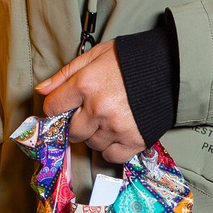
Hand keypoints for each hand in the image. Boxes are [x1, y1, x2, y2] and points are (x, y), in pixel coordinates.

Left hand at [37, 41, 145, 164]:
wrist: (170, 67)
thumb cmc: (131, 60)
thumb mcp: (94, 56)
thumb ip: (65, 74)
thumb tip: (42, 90)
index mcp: (86, 85)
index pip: (53, 108)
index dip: (57, 108)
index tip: (66, 107)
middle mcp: (98, 108)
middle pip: (72, 131)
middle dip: (77, 124)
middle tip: (90, 113)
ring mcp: (116, 126)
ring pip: (91, 144)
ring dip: (95, 135)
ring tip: (109, 119)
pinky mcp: (134, 140)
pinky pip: (111, 156)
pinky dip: (112, 148)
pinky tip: (117, 133)